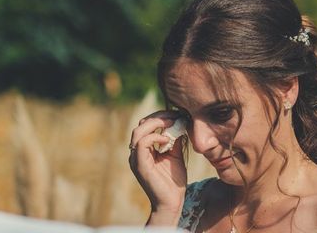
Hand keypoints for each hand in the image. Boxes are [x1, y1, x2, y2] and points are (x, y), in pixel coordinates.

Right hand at [128, 110, 186, 225]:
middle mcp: (136, 152)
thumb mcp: (175, 155)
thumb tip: (179, 123)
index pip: (146, 125)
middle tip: (174, 115)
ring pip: (139, 131)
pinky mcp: (140, 165)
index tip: (175, 114)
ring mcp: (136, 158)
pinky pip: (142, 144)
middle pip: (141, 125)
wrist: (172, 202)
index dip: (160, 117)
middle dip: (158, 117)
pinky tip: (167, 140)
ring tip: (171, 123)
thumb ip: (174, 140)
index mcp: (143, 149)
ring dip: (156, 123)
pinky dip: (155, 137)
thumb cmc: (173, 182)